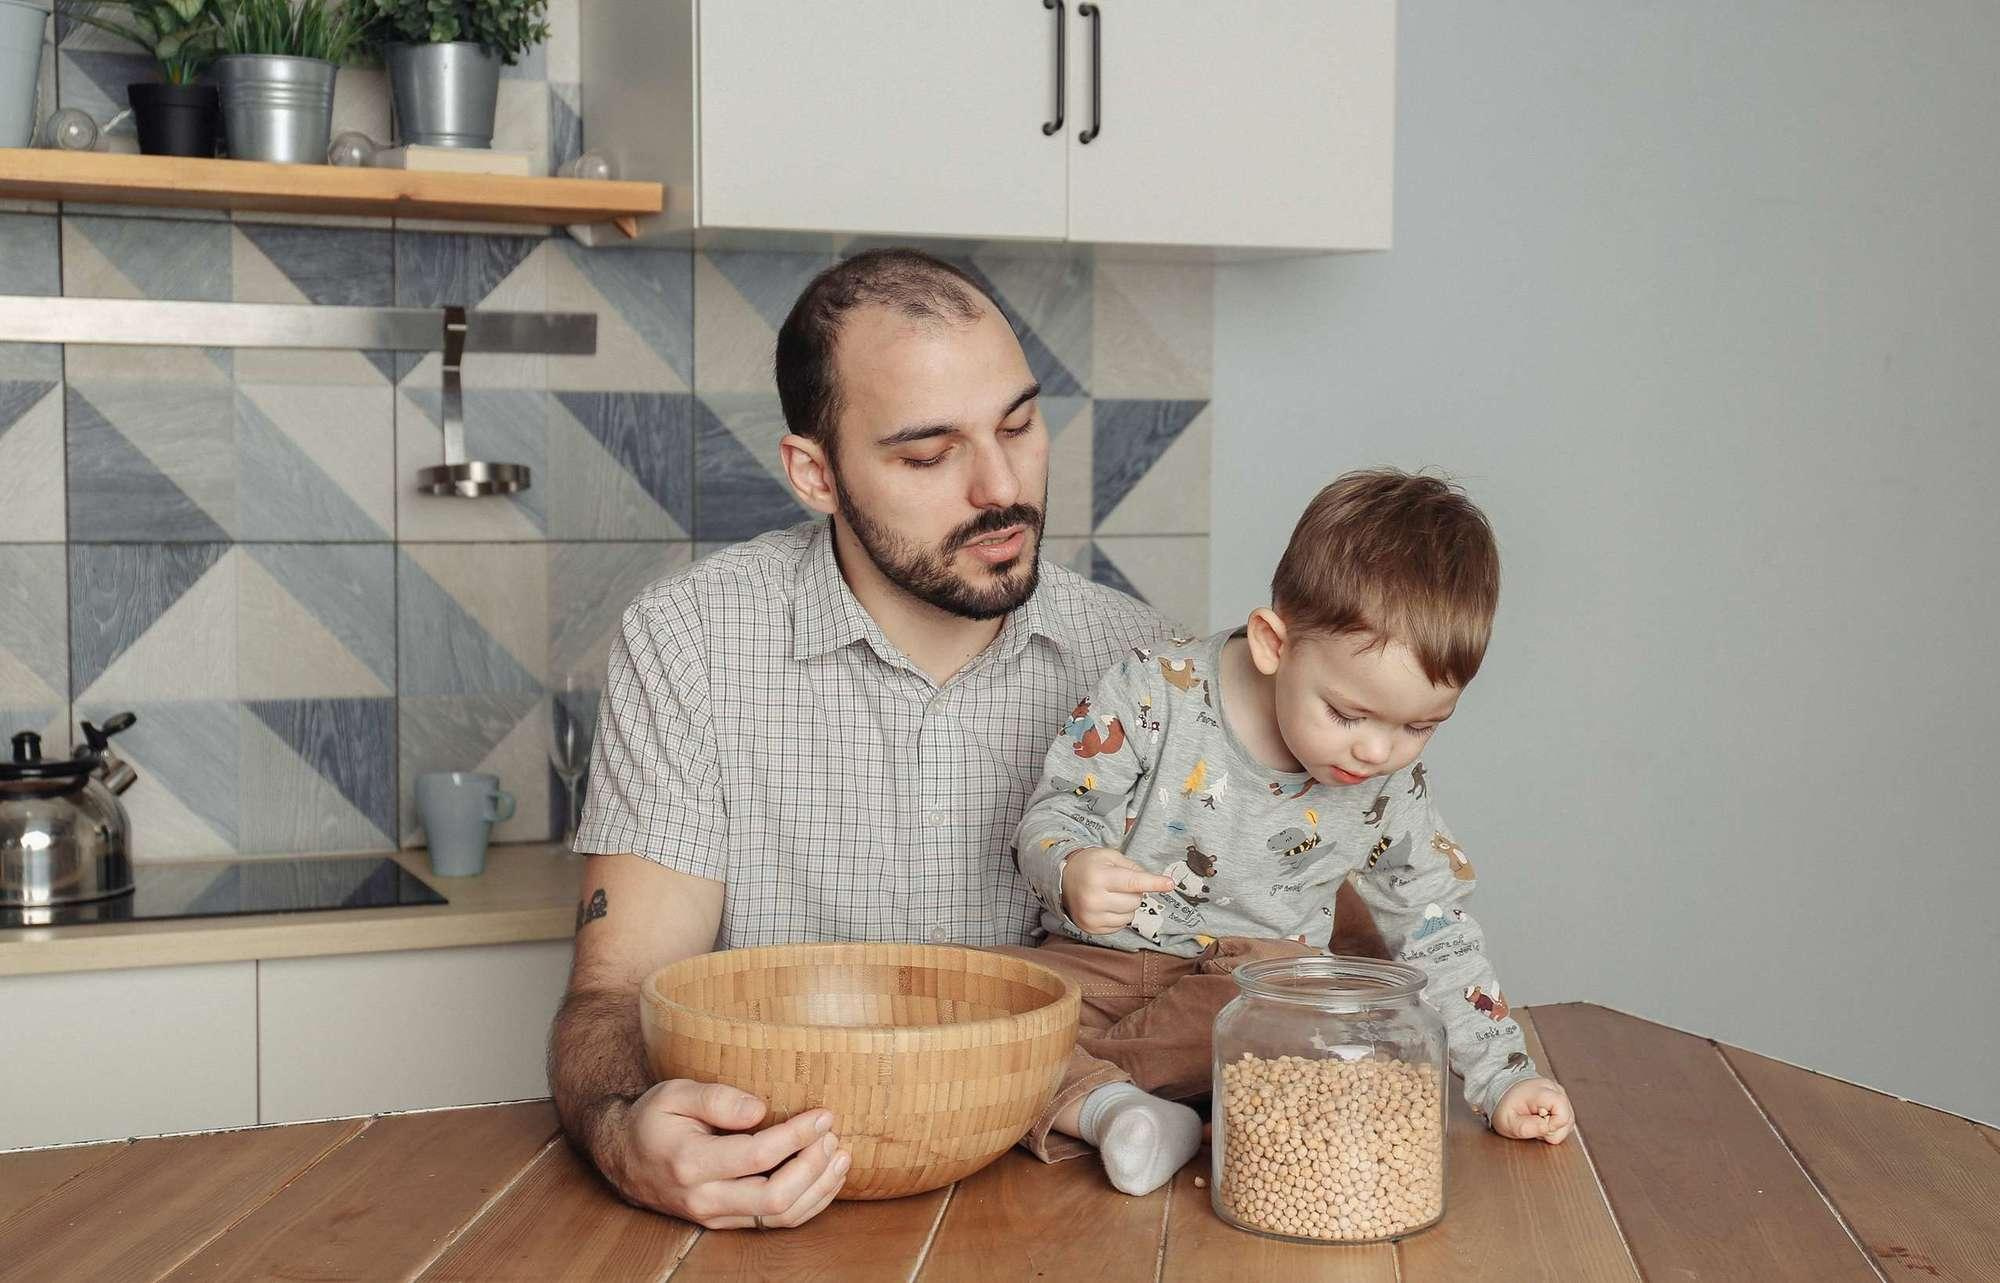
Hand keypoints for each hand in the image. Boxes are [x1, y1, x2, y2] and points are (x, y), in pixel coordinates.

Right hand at [599, 1079, 850, 1227]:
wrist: (623, 1157)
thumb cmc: (654, 1118)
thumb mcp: (675, 1093)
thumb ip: (717, 1099)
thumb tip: (761, 1109)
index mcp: (691, 1162)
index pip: (758, 1155)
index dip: (797, 1136)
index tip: (822, 1115)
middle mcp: (704, 1197)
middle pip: (775, 1197)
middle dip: (814, 1167)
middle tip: (832, 1136)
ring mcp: (715, 1215)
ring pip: (779, 1217)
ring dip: (818, 1189)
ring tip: (840, 1156)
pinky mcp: (726, 1221)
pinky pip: (774, 1222)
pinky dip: (808, 1203)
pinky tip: (826, 1178)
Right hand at [1060, 846, 1174, 934]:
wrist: (1062, 879)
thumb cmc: (1090, 865)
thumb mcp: (1110, 856)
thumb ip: (1133, 868)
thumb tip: (1155, 882)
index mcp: (1100, 877)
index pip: (1134, 882)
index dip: (1154, 883)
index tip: (1170, 884)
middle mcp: (1094, 899)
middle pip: (1135, 901)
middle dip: (1134, 892)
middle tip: (1120, 884)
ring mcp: (1091, 916)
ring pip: (1129, 916)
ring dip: (1127, 906)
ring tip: (1111, 895)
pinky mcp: (1091, 928)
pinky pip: (1119, 926)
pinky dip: (1118, 916)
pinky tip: (1106, 906)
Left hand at [1492, 1077, 1574, 1144]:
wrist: (1502, 1092)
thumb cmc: (1505, 1107)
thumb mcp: (1507, 1122)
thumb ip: (1525, 1127)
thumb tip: (1546, 1128)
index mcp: (1540, 1091)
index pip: (1562, 1112)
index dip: (1553, 1126)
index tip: (1537, 1125)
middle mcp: (1553, 1089)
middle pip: (1567, 1118)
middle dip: (1552, 1130)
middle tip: (1534, 1124)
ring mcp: (1559, 1093)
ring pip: (1569, 1120)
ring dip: (1554, 1128)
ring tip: (1537, 1121)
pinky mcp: (1561, 1099)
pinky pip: (1566, 1118)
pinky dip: (1555, 1124)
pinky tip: (1542, 1120)